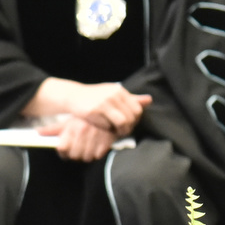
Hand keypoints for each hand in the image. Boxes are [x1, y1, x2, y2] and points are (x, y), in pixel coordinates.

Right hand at [30, 79, 152, 133]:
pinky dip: (108, 130)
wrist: (74, 96)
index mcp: (119, 91)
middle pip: (131, 117)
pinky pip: (106, 125)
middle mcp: (113, 95)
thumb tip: (150, 100)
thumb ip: (131, 98)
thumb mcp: (114, 94)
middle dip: (129, 127)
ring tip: (117, 133)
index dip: (136, 120)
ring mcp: (103, 103)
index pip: (137, 108)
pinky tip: (105, 130)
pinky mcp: (93, 111)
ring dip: (121, 131)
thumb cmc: (97, 96)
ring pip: (121, 122)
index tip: (131, 124)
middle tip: (124, 132)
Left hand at [38, 116, 116, 161]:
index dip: (64, 151)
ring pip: (85, 157)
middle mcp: (84, 131)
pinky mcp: (106, 141)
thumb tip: (37, 132)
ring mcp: (96, 136)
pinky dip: (97, 153)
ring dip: (86, 154)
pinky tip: (97, 145)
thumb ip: (53, 129)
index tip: (68, 148)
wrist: (109, 114)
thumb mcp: (69, 122)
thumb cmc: (86, 120)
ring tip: (88, 146)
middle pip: (74, 155)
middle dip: (75, 154)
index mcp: (73, 126)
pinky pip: (97, 156)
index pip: (63, 148)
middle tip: (79, 147)